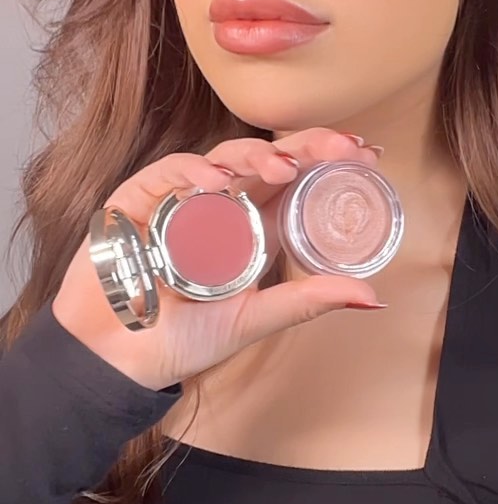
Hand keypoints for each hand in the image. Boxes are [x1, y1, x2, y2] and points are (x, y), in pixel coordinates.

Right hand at [52, 129, 384, 389]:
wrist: (118, 358)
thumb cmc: (183, 339)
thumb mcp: (253, 319)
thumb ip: (306, 303)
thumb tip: (372, 296)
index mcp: (253, 229)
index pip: (296, 183)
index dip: (328, 162)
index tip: (365, 154)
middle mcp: (222, 207)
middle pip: (268, 161)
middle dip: (306, 146)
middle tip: (339, 145)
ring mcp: (181, 198)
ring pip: (224, 158)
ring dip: (255, 157)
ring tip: (282, 167)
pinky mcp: (140, 197)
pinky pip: (169, 172)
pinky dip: (192, 172)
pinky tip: (214, 182)